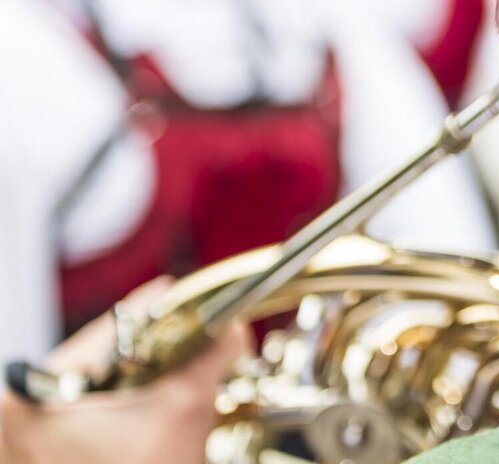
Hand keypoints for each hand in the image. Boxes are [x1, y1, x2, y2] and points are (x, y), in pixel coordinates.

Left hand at [0, 278, 249, 463]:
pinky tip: (157, 407)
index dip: (162, 310)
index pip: (111, 327)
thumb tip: (230, 331)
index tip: (190, 296)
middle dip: (157, 347)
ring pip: (99, 385)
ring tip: (182, 374)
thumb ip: (206, 363)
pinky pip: (91, 412)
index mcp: (37, 391)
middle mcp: (21, 408)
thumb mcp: (181, 416)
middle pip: (104, 355)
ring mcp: (26, 435)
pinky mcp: (42, 451)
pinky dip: (127, 407)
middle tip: (197, 339)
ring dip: (145, 378)